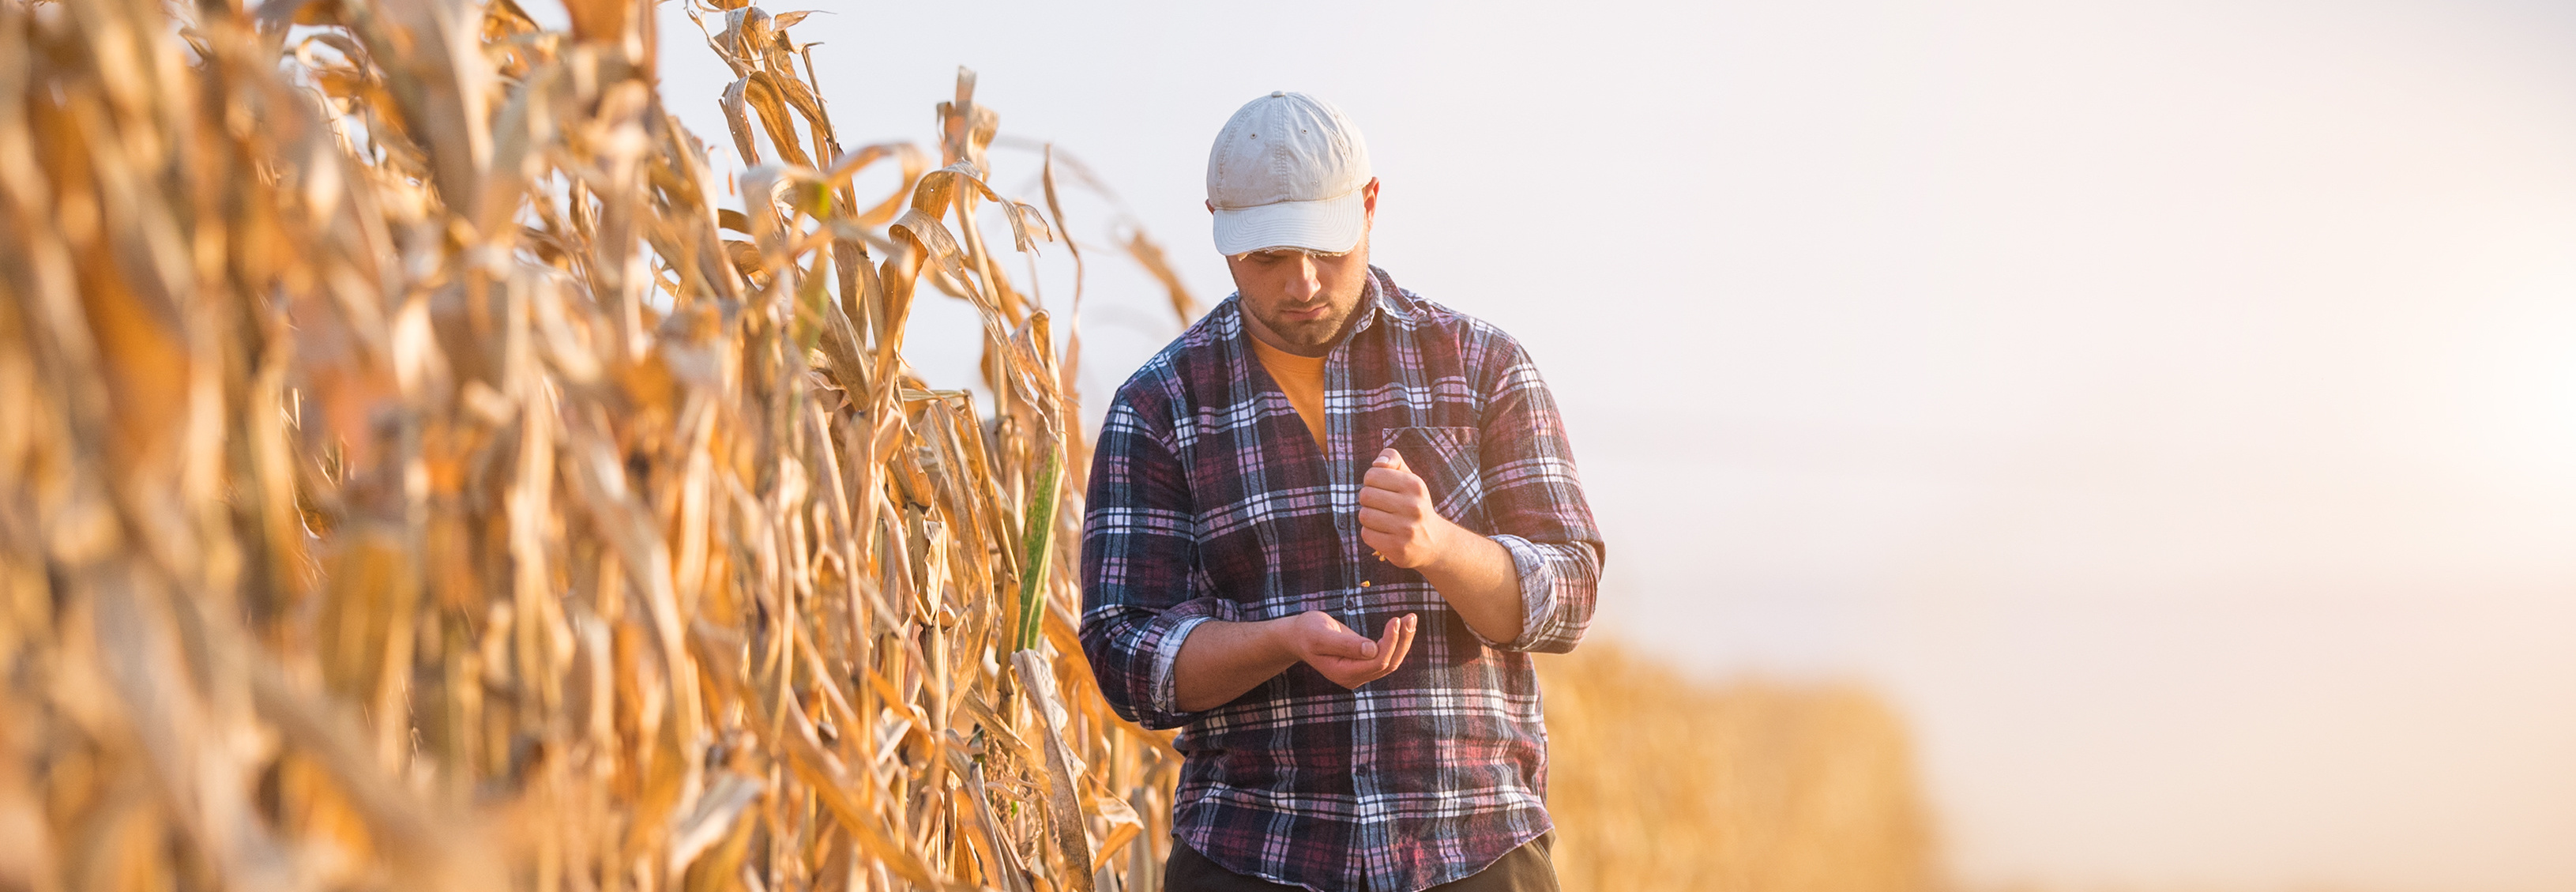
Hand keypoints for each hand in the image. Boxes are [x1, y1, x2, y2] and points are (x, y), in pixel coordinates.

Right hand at [1278, 610, 1417, 688]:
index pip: (1377, 662)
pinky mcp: (1363, 664)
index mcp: (1344, 672)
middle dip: (1402, 641)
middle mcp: (1354, 677)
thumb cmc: (1307, 631)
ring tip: (1411, 618)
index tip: (1396, 620)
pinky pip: (1386, 656)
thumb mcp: (1321, 635)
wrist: (1298, 636)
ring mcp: (1359, 672)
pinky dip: (1396, 641)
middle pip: (1388, 664)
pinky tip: (1403, 626)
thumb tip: (1373, 649)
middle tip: (1411, 617)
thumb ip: (1345, 644)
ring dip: (1403, 641)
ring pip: (1390, 661)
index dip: (1391, 643)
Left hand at [1359, 448, 1453, 569]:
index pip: (1372, 474)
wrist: (1434, 542)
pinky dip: (1371, 533)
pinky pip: (1367, 534)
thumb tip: (1377, 463)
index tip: (1382, 489)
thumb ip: (1393, 459)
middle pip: (1365, 495)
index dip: (1371, 481)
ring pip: (1364, 515)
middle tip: (1381, 506)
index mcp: (1415, 485)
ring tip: (1383, 520)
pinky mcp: (1398, 548)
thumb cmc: (1413, 504)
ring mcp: (1406, 529)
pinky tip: (1384, 533)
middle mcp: (1413, 506)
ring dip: (1369, 518)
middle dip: (1368, 500)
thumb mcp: (1409, 477)